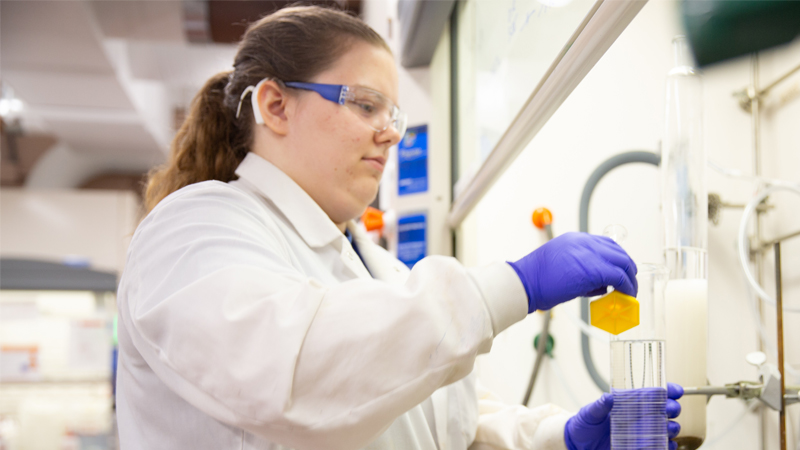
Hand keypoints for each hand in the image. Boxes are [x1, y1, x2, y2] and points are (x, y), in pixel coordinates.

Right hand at [507, 232, 636, 312]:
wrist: (525, 283)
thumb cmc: (537, 279)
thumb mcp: (561, 264)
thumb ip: (582, 267)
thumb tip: (601, 283)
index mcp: (576, 239)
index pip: (606, 244)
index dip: (618, 259)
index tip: (621, 271)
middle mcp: (584, 243)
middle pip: (618, 252)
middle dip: (628, 269)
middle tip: (629, 283)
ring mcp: (589, 254)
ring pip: (623, 262)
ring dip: (629, 279)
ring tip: (629, 292)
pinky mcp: (593, 270)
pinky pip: (619, 277)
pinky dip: (626, 287)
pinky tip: (624, 296)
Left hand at [563, 383, 683, 449]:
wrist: (580, 443)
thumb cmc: (586, 424)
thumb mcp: (590, 413)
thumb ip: (599, 406)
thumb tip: (608, 397)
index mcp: (631, 402)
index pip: (654, 393)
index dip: (668, 390)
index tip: (675, 391)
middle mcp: (640, 415)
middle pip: (666, 410)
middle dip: (672, 408)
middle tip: (670, 410)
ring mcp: (643, 431)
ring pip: (667, 428)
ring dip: (672, 428)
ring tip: (668, 429)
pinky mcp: (642, 446)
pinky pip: (660, 446)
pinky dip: (667, 446)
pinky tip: (667, 445)